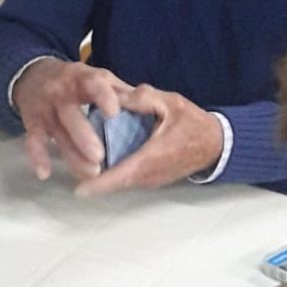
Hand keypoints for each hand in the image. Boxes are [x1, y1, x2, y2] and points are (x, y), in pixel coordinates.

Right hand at [12, 59, 130, 181]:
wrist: (34, 75)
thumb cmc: (76, 82)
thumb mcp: (97, 78)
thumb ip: (119, 91)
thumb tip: (148, 103)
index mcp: (82, 78)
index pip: (93, 84)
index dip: (103, 97)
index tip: (114, 113)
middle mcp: (61, 92)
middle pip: (70, 114)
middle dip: (84, 136)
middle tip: (100, 157)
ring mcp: (45, 108)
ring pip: (56, 132)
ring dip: (71, 154)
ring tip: (91, 173)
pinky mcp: (32, 122)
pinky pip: (32, 140)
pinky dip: (37, 157)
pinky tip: (45, 173)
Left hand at [74, 84, 222, 196]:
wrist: (216, 144)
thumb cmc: (194, 124)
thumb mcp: (170, 102)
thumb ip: (143, 98)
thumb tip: (116, 96)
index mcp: (151, 158)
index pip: (120, 176)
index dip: (98, 184)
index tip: (78, 190)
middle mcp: (149, 175)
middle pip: (115, 182)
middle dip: (93, 177)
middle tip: (70, 162)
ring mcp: (151, 180)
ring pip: (121, 181)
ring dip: (103, 175)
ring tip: (80, 158)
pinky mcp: (153, 179)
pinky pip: (129, 177)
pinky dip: (114, 170)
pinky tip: (103, 154)